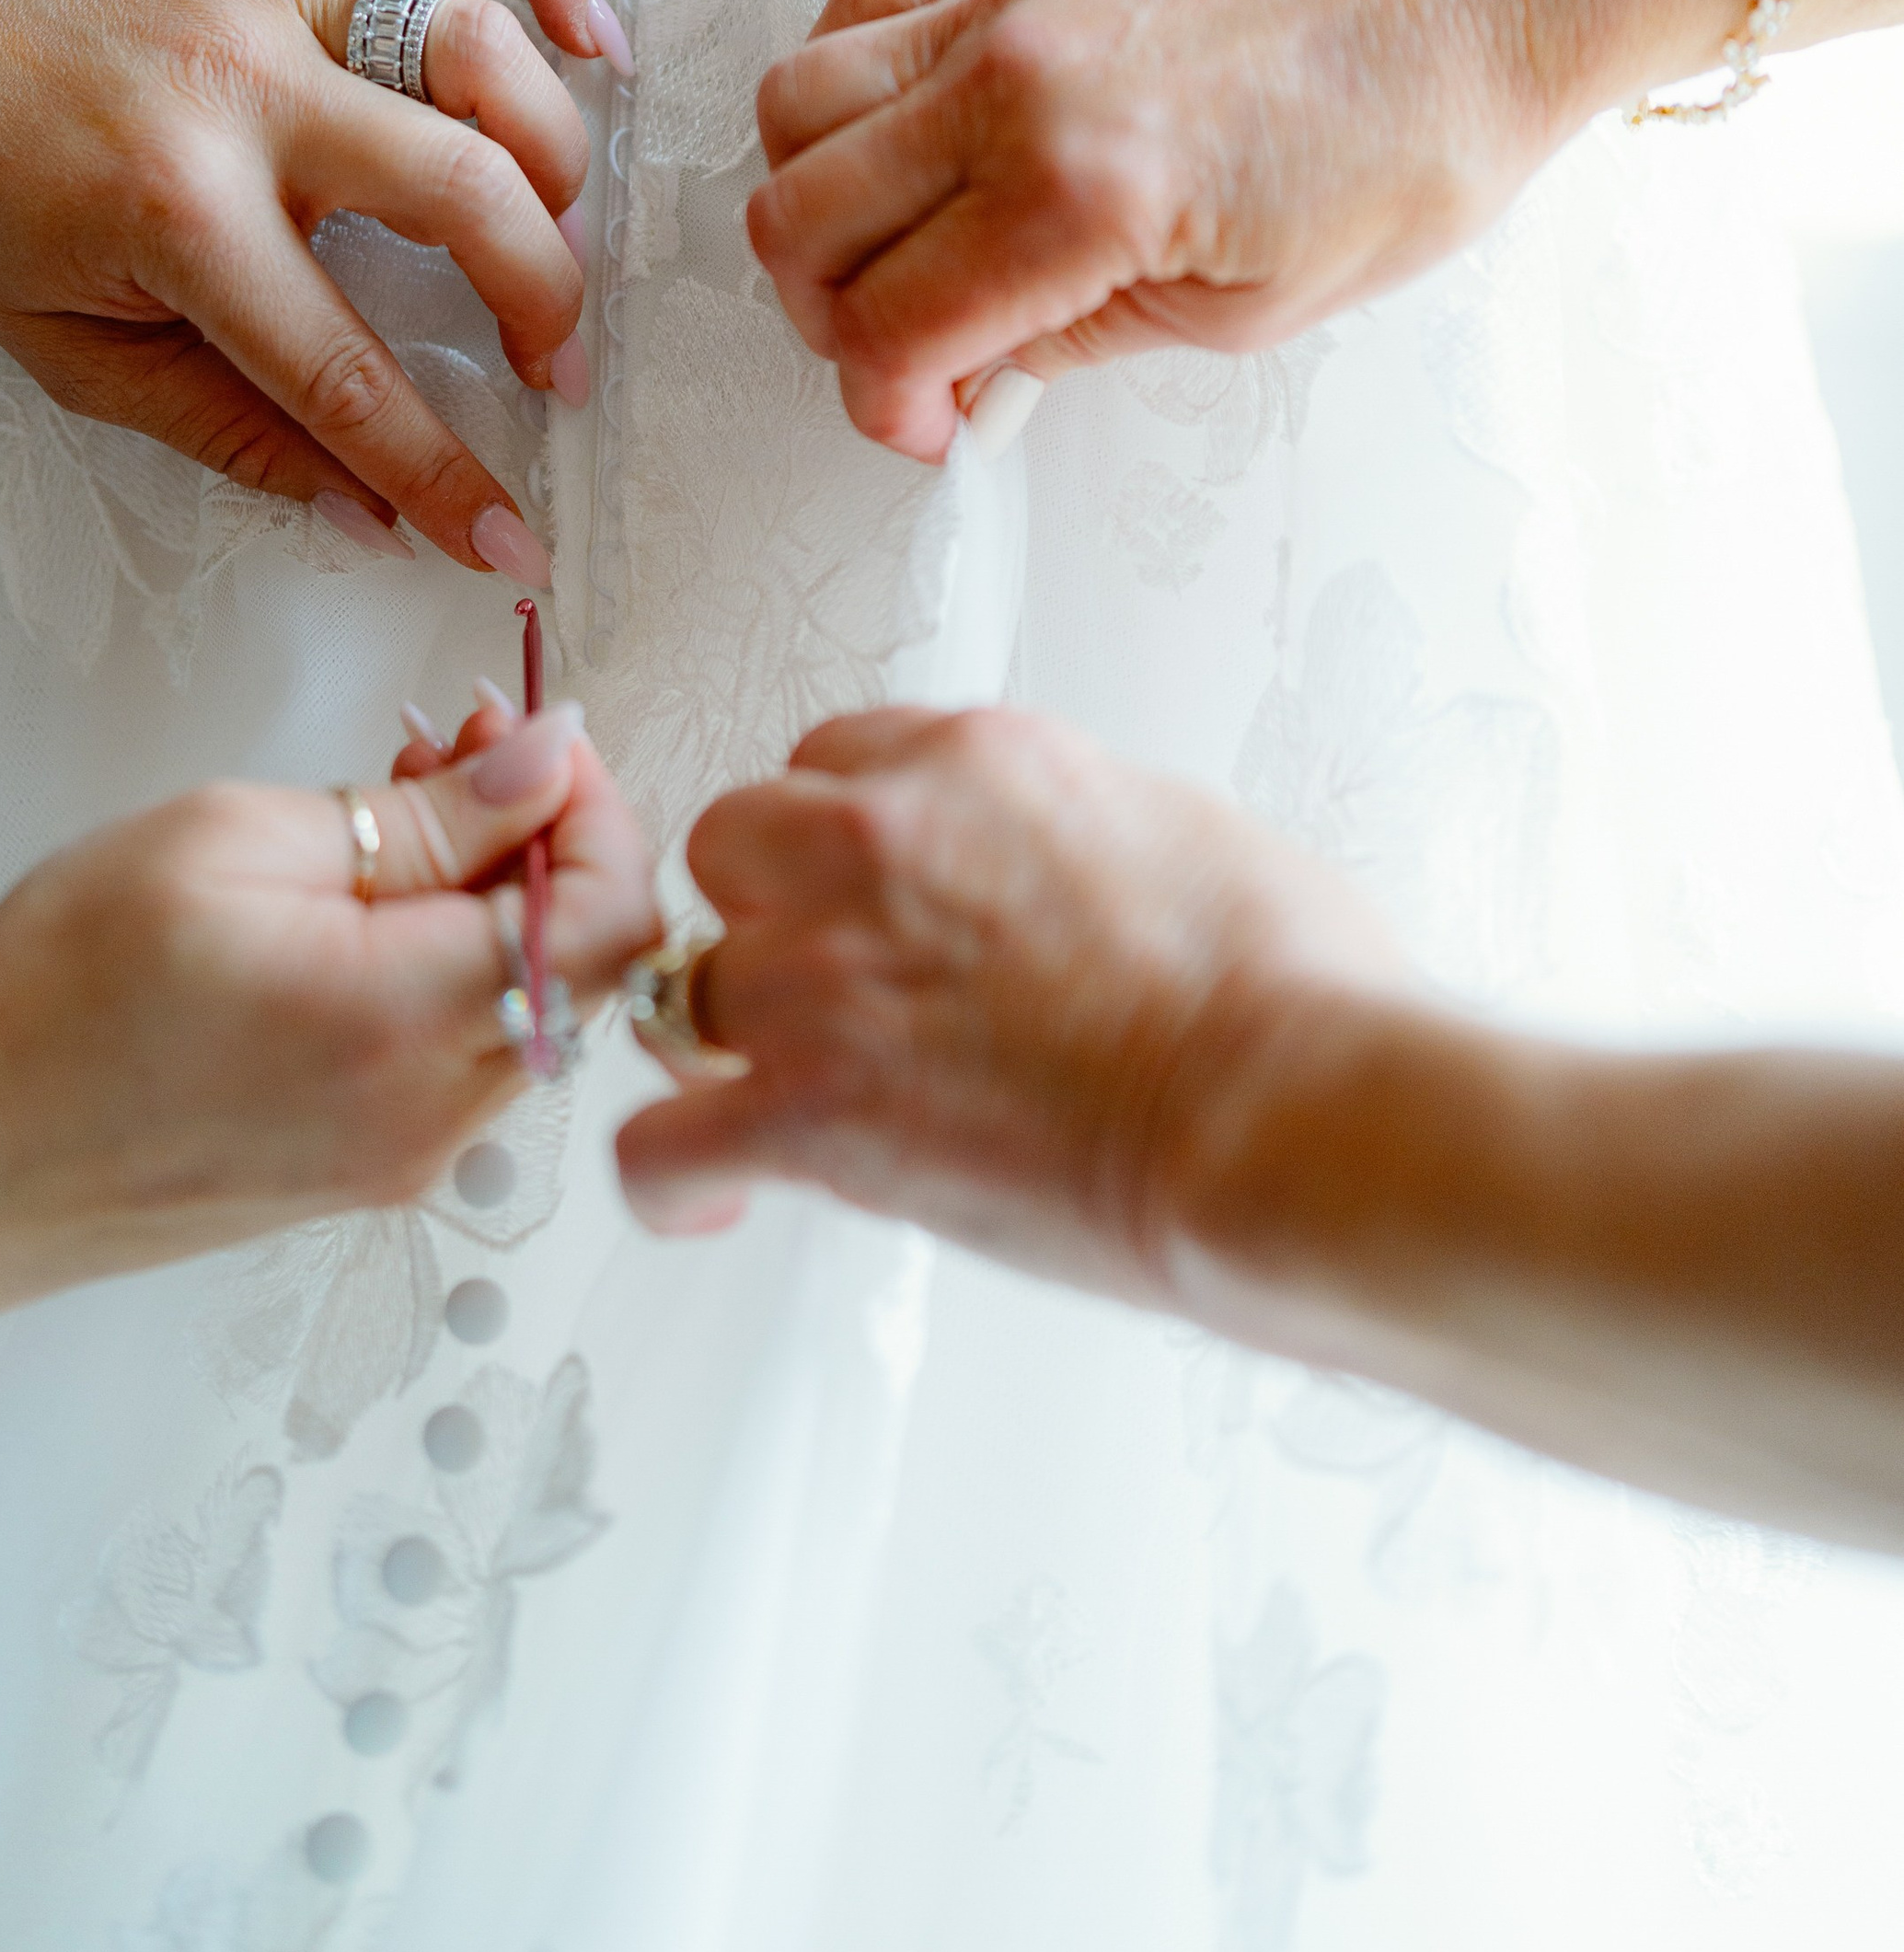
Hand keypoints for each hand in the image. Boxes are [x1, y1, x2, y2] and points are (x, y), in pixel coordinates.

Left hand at [0, 0, 635, 573]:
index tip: (506, 540)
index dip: (438, 473)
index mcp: (176, 213)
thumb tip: (368, 515)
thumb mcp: (72, 353)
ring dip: (552, 151)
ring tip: (554, 230)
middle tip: (556, 374)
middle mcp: (245, 91)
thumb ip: (229, 432)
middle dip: (543, 303)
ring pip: (479, 47)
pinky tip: (591, 41)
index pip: (345, 370)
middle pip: (462, 191)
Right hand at [0, 705, 656, 1370]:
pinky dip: (455, 963)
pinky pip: (465, 1055)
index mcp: (411, 1019)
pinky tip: (374, 901)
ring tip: (402, 805)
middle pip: (587, 966)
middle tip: (459, 743)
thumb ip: (425, 813)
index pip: (614, 919)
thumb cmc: (66, 987)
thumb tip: (553, 762)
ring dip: (502, 897)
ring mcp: (407, 1156)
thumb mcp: (236, 838)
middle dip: (550, 837)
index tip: (524, 733)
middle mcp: (437, 1111)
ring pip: (531, 1008)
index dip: (597, 809)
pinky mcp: (368, 1170)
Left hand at [614, 704, 1395, 1292]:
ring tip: (785, 1096)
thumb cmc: (1291, 995)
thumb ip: (1082, 835)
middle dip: (773, 915)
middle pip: (738, 844)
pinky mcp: (807, 1110)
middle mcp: (874, 842)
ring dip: (730, 1036)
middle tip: (840, 989)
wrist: (1286, 1116)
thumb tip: (1081, 876)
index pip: (840, 759)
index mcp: (977, 762)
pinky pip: (659, 1142)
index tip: (883, 895)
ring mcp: (824, 975)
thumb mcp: (1188, 834)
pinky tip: (715, 1192)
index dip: (853, 839)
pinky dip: (676, 1177)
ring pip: (688, 980)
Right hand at [746, 0, 1570, 462]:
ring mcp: (1008, 0)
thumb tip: (968, 371)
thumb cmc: (1395, 158)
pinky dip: (845, 85)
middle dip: (828, 316)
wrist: (1460, 3)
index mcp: (1086, 196)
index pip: (888, 327)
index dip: (888, 408)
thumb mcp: (1240, 315)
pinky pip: (857, 5)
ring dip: (816, 196)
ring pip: (793, 102)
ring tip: (895, 241)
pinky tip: (913, 137)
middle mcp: (1018, 84)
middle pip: (796, 216)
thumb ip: (1072, 341)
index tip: (934, 427)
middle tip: (904, 348)